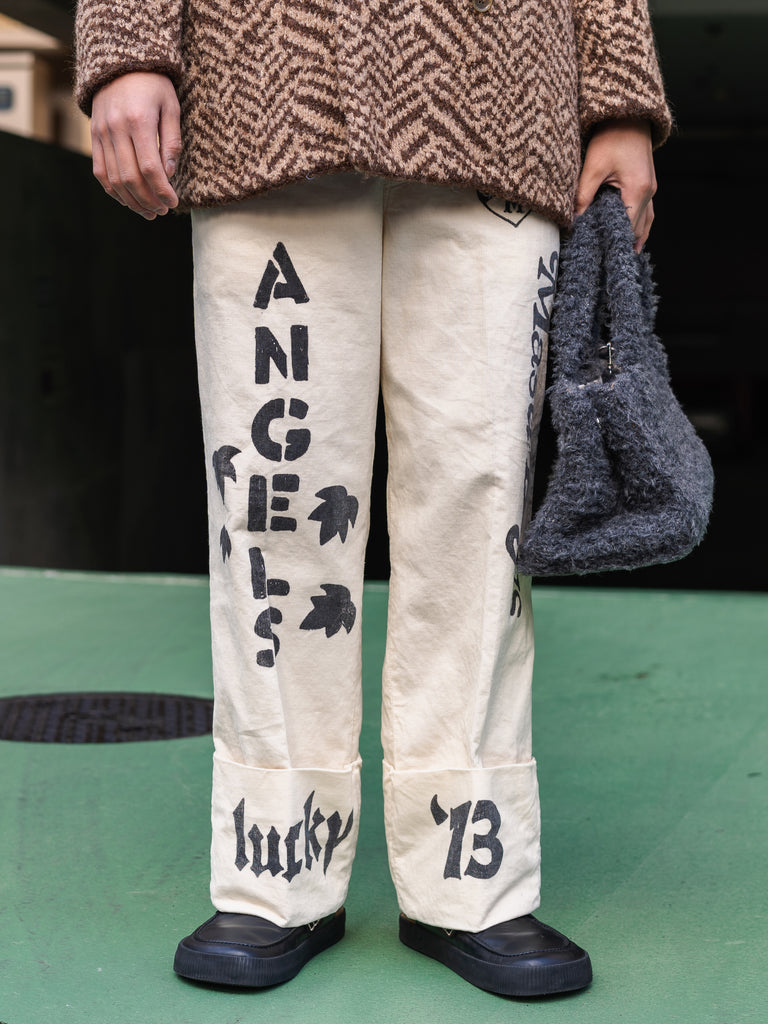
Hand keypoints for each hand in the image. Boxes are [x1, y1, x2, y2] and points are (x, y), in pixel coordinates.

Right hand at [91, 72, 181, 219]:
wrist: (119, 62)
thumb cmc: (153, 85)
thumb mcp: (171, 106)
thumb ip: (171, 141)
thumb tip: (168, 175)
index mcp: (138, 120)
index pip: (149, 167)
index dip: (161, 190)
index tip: (173, 203)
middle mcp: (116, 128)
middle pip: (130, 177)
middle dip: (148, 200)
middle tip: (162, 211)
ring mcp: (101, 133)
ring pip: (114, 179)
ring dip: (132, 201)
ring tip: (149, 212)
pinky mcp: (94, 136)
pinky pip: (100, 171)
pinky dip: (114, 191)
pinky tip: (129, 201)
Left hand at [575, 119, 656, 251]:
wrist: (629, 113)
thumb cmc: (612, 136)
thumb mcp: (593, 167)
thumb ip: (583, 196)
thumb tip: (574, 222)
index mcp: (636, 191)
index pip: (625, 228)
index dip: (613, 244)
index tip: (601, 258)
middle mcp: (648, 192)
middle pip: (637, 229)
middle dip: (623, 245)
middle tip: (608, 264)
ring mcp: (651, 188)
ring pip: (645, 222)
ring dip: (634, 238)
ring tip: (624, 258)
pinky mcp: (648, 183)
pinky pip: (646, 212)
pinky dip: (640, 226)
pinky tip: (635, 236)